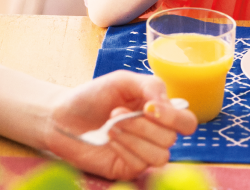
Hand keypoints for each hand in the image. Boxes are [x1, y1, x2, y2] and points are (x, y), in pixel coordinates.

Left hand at [45, 71, 197, 179]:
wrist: (61, 116)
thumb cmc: (93, 96)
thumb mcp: (123, 80)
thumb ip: (150, 86)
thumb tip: (166, 104)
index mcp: (159, 111)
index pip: (187, 122)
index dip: (174, 117)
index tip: (148, 107)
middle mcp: (155, 134)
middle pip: (172, 139)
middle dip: (145, 125)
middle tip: (119, 113)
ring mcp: (142, 153)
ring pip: (160, 155)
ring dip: (135, 138)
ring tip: (111, 126)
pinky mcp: (128, 169)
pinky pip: (140, 165)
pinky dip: (125, 149)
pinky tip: (109, 139)